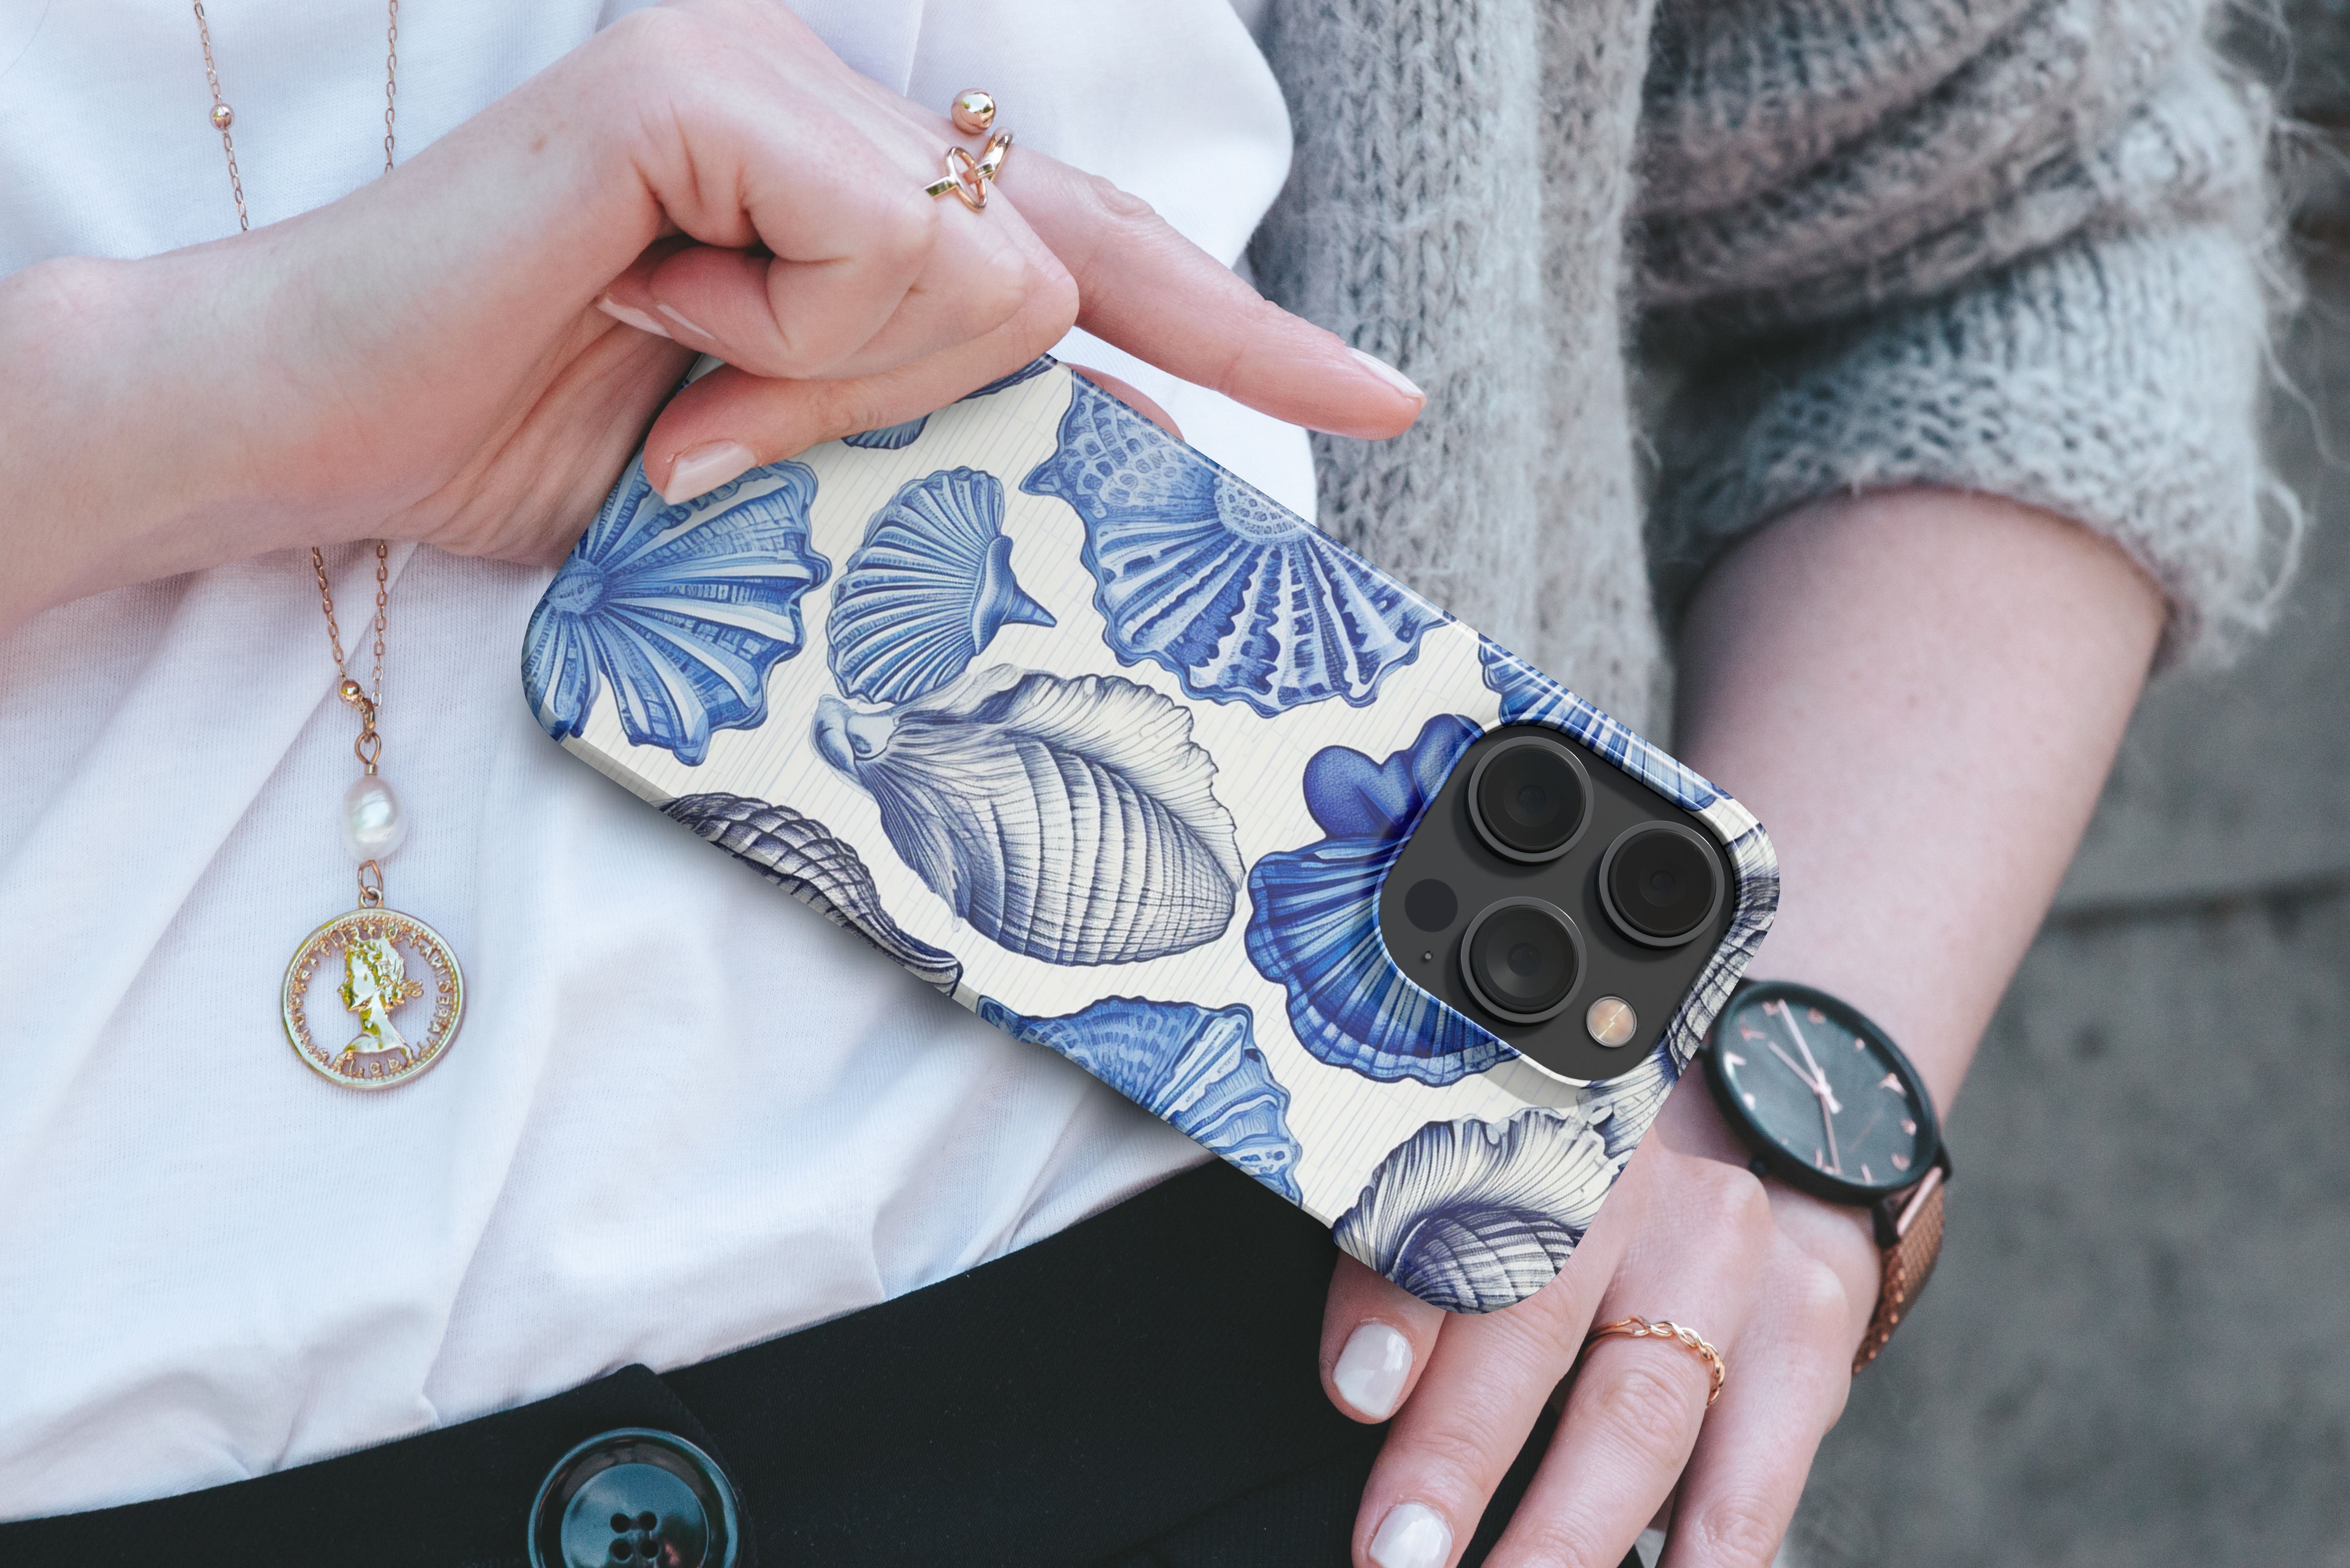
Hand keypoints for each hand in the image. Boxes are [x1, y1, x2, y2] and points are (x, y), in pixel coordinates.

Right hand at [0, 0, 1419, 631]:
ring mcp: (766, 77)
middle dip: (952, 390)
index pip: (1091, 251)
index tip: (1372, 402)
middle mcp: (830, 101)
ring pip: (983, 273)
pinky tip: (662, 321)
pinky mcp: (696, 90)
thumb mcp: (791, 466)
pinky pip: (883, 248)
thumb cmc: (543, 453)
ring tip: (682, 375)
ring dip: (840, 385)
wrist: (316, 437)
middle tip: (744, 416)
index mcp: (856, 184)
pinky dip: (788, 339)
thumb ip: (939, 432)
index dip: (1239, 330)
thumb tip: (1119, 446)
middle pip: (1060, 263)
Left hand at [1318, 1078, 1880, 1566]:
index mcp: (1533, 1127)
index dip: (1400, 1302)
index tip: (1355, 1392)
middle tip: (1401, 1550)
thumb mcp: (1489, 1186)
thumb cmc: (1575, 1188)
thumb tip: (1359, 1381)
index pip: (1455, 1208)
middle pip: (1540, 1317)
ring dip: (1567, 1529)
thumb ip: (1409, 1263)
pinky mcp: (1804, 1333)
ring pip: (1642, 1414)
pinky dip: (1701, 1553)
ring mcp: (1732, 1260)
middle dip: (1462, 1449)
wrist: (1760, 1140)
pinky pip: (1752, 1474)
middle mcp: (1640, 1182)